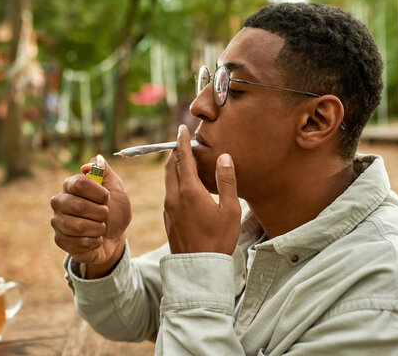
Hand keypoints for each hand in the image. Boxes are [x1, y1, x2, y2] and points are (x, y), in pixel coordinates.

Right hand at [51, 156, 131, 277]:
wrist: (115, 238)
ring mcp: (58, 221)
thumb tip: (97, 158)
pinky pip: (78, 242)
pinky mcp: (59, 239)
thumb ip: (105, 171)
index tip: (107, 198)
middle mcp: (60, 201)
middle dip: (100, 213)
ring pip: (79, 226)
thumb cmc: (115, 210)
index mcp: (71, 185)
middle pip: (78, 206)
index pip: (79, 183)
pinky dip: (94, 241)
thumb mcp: (116, 188)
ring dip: (98, 228)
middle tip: (105, 215)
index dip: (98, 193)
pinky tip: (94, 238)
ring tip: (100, 227)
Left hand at [163, 125, 240, 254]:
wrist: (199, 268)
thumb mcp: (230, 210)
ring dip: (173, 166)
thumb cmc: (219, 239)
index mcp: (189, 191)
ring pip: (167, 179)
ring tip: (183, 159)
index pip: (183, 158)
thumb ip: (227, 181)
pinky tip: (183, 185)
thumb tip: (224, 157)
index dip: (182, 142)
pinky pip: (168, 192)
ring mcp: (169, 209)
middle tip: (183, 141)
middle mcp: (174, 197)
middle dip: (176, 151)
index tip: (182, 129)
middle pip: (170, 166)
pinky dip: (174, 180)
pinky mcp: (168, 219)